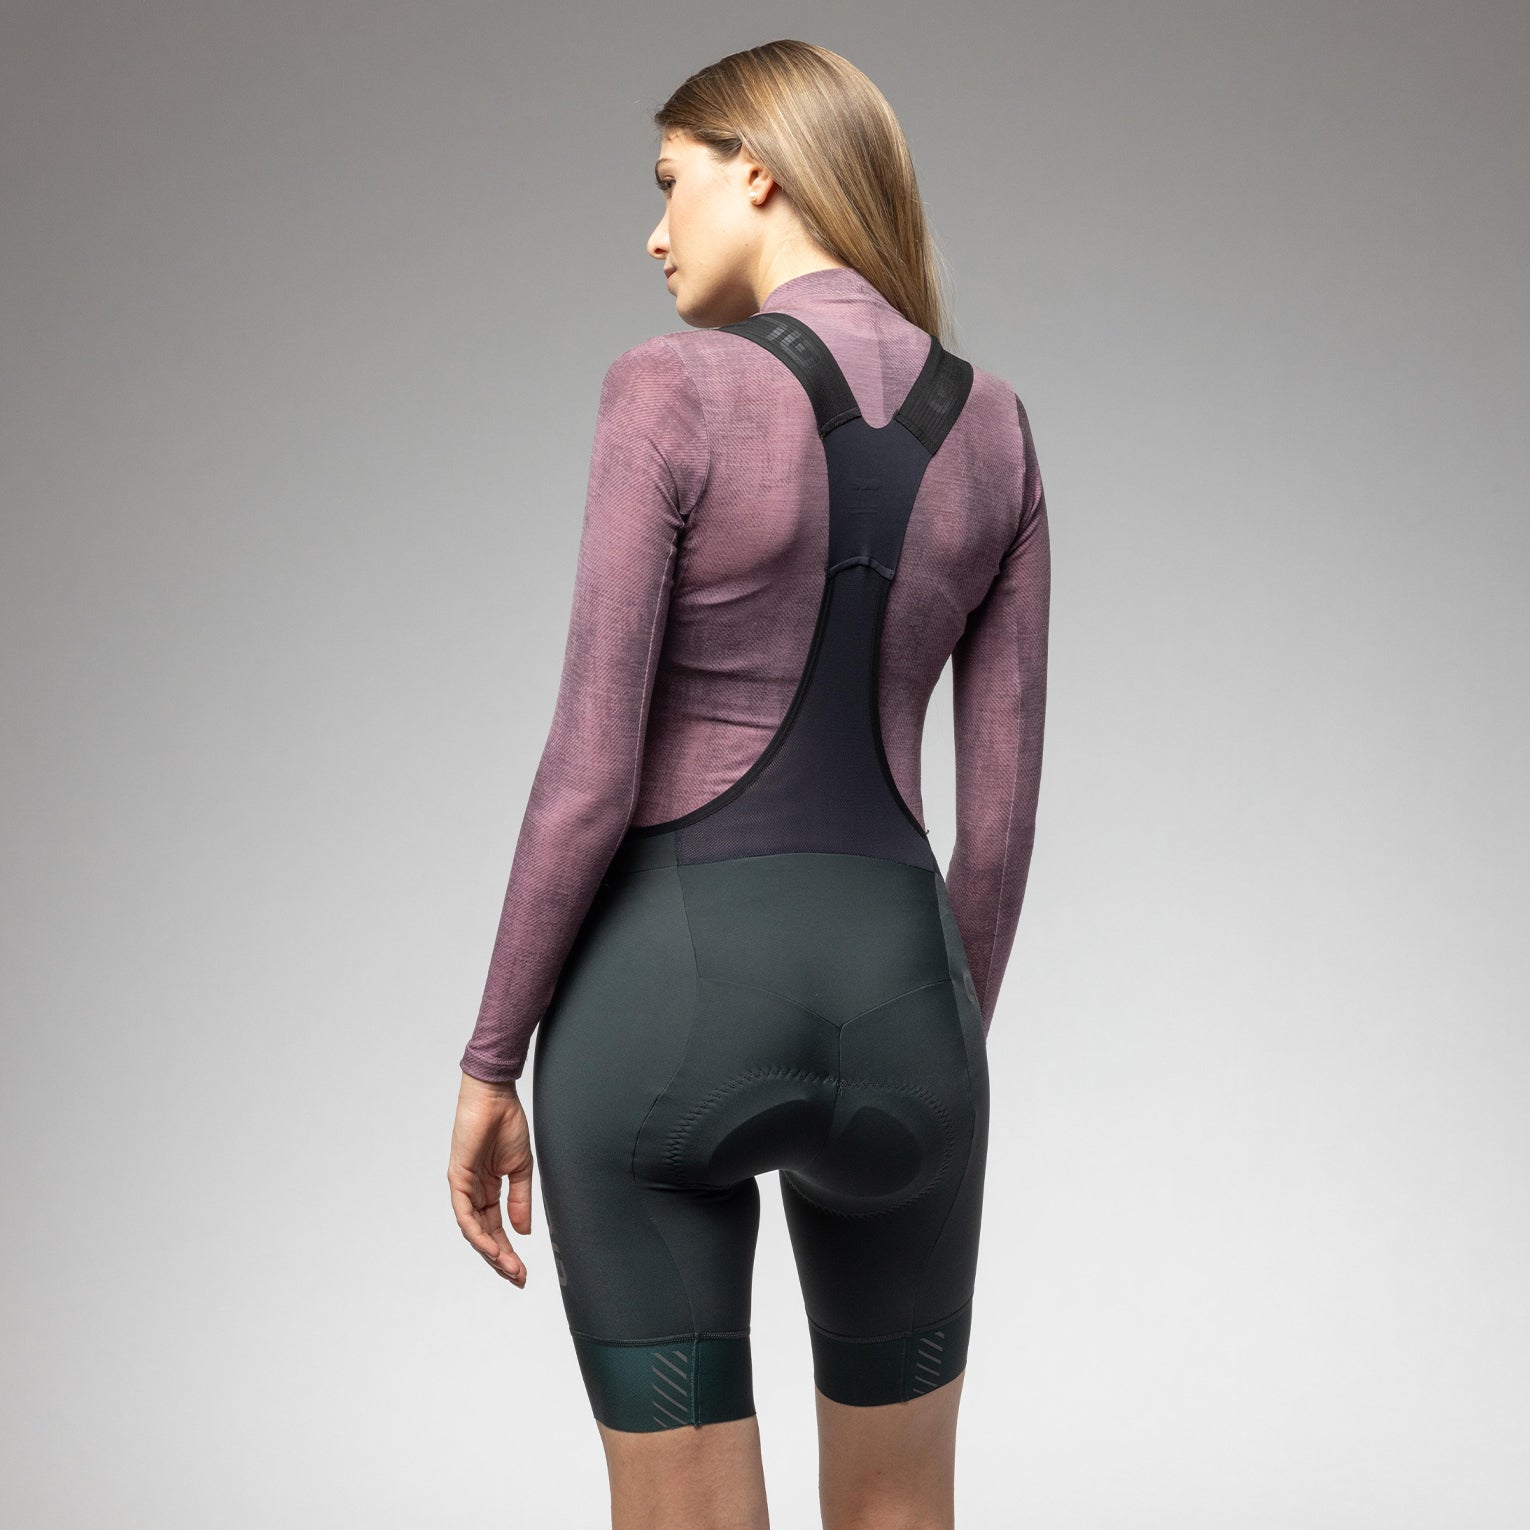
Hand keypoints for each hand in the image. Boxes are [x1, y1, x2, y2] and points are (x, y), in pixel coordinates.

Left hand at [448, 1071, 533, 1285]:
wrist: (495, 1097)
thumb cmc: (507, 1124)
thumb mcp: (520, 1169)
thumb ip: (520, 1200)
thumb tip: (522, 1232)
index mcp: (490, 1190)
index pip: (497, 1229)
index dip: (509, 1251)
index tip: (522, 1272)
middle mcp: (474, 1193)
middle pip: (484, 1235)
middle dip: (500, 1259)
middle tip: (518, 1278)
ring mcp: (464, 1188)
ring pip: (473, 1231)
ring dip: (491, 1252)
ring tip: (508, 1268)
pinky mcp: (457, 1179)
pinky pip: (465, 1214)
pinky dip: (477, 1233)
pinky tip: (491, 1248)